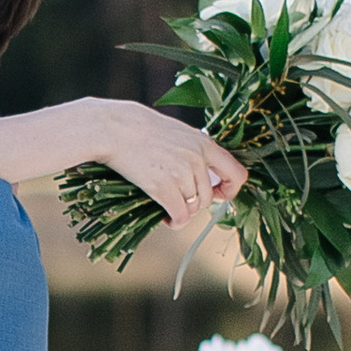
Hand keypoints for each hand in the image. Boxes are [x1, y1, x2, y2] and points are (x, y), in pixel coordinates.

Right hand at [68, 102, 247, 227]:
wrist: (114, 129)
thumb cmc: (141, 129)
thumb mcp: (178, 133)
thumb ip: (194, 151)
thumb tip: (204, 176)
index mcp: (204, 144)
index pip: (237, 174)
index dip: (229, 190)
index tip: (217, 194)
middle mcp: (197, 159)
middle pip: (208, 197)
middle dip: (194, 204)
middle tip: (177, 199)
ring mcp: (182, 173)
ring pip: (193, 208)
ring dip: (182, 212)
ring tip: (167, 205)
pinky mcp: (164, 187)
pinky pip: (179, 216)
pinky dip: (174, 222)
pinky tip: (165, 217)